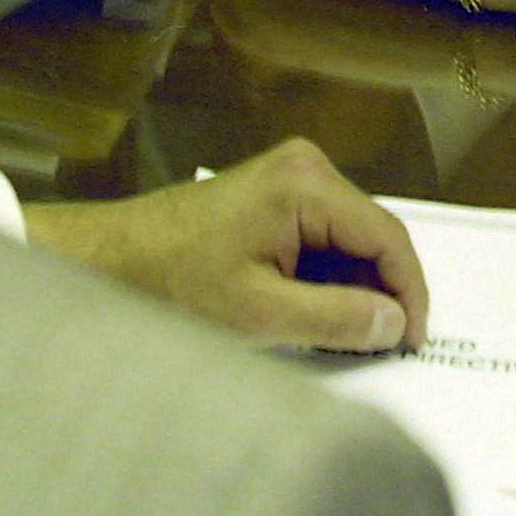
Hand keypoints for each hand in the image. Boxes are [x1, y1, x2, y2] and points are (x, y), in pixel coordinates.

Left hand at [21, 137, 427, 351]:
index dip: (409, 294)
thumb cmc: (169, 283)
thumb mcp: (260, 313)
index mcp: (307, 184)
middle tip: (383, 348)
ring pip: (348, 241)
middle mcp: (305, 167)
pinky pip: (321, 238)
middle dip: (382, 292)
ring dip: (354, 289)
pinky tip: (315, 316)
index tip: (412, 343)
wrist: (102, 262)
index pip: (389, 237)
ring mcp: (287, 178)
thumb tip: (396, 324)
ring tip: (346, 339)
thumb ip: (337, 319)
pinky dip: (326, 279)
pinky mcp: (270, 197)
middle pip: (372, 235)